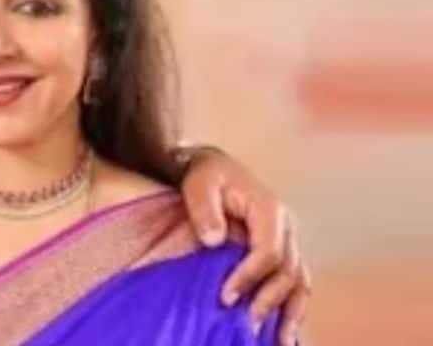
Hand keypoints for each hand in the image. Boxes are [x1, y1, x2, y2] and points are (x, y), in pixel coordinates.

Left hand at [179, 147, 311, 345]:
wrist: (213, 171)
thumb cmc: (206, 176)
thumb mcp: (199, 184)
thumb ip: (204, 209)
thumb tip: (214, 240)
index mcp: (270, 210)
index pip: (268, 252)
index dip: (250, 276)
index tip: (225, 296)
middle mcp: (286, 228)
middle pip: (288, 271)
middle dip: (268, 300)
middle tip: (244, 324)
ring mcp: (287, 241)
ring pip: (299, 282)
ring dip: (290, 313)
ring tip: (280, 342)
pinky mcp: (282, 253)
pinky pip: (295, 284)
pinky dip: (292, 308)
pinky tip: (286, 333)